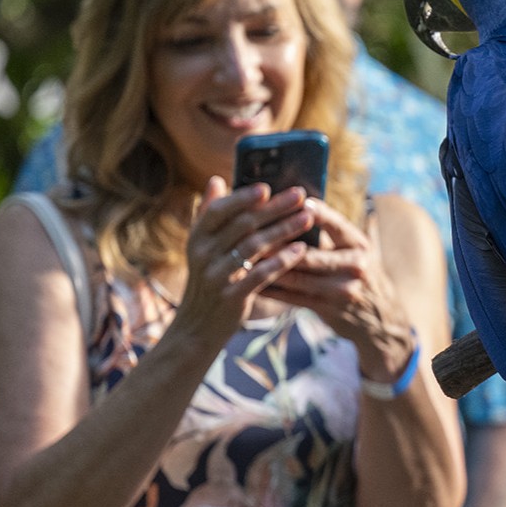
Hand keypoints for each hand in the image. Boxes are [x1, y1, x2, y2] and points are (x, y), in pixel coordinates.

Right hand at [171, 178, 312, 348]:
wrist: (197, 326)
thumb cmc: (207, 280)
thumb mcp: (201, 247)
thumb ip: (208, 214)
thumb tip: (216, 180)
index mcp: (197, 237)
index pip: (218, 210)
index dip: (242, 198)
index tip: (268, 187)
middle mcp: (203, 254)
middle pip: (243, 225)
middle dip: (275, 208)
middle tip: (301, 196)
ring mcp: (216, 276)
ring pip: (255, 247)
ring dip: (284, 230)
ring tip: (308, 218)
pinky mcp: (231, 297)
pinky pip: (261, 274)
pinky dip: (282, 260)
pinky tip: (301, 250)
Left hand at [261, 203, 416, 382]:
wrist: (381, 318)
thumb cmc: (359, 274)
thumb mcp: (355, 249)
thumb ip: (331, 231)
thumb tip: (297, 202)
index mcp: (359, 244)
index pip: (334, 223)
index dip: (312, 212)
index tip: (286, 200)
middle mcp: (354, 266)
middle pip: (308, 253)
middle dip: (276, 243)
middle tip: (248, 232)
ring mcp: (342, 290)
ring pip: (297, 277)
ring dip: (268, 267)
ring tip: (243, 256)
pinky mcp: (329, 310)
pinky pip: (293, 298)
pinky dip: (271, 289)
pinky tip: (251, 281)